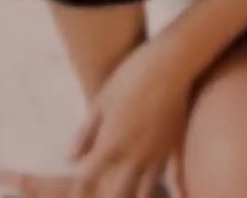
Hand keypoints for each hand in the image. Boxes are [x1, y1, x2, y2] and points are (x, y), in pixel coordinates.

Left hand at [0, 43, 196, 197]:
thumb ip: (85, 134)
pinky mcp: (175, 146)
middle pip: (116, 194)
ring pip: (145, 192)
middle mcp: (134, 155)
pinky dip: (176, 191)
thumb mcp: (100, 101)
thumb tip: (70, 158)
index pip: (87, 180)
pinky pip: (176, 177)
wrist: (170, 62)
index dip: (77, 195)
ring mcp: (157, 153)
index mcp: (111, 144)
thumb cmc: (131, 76)